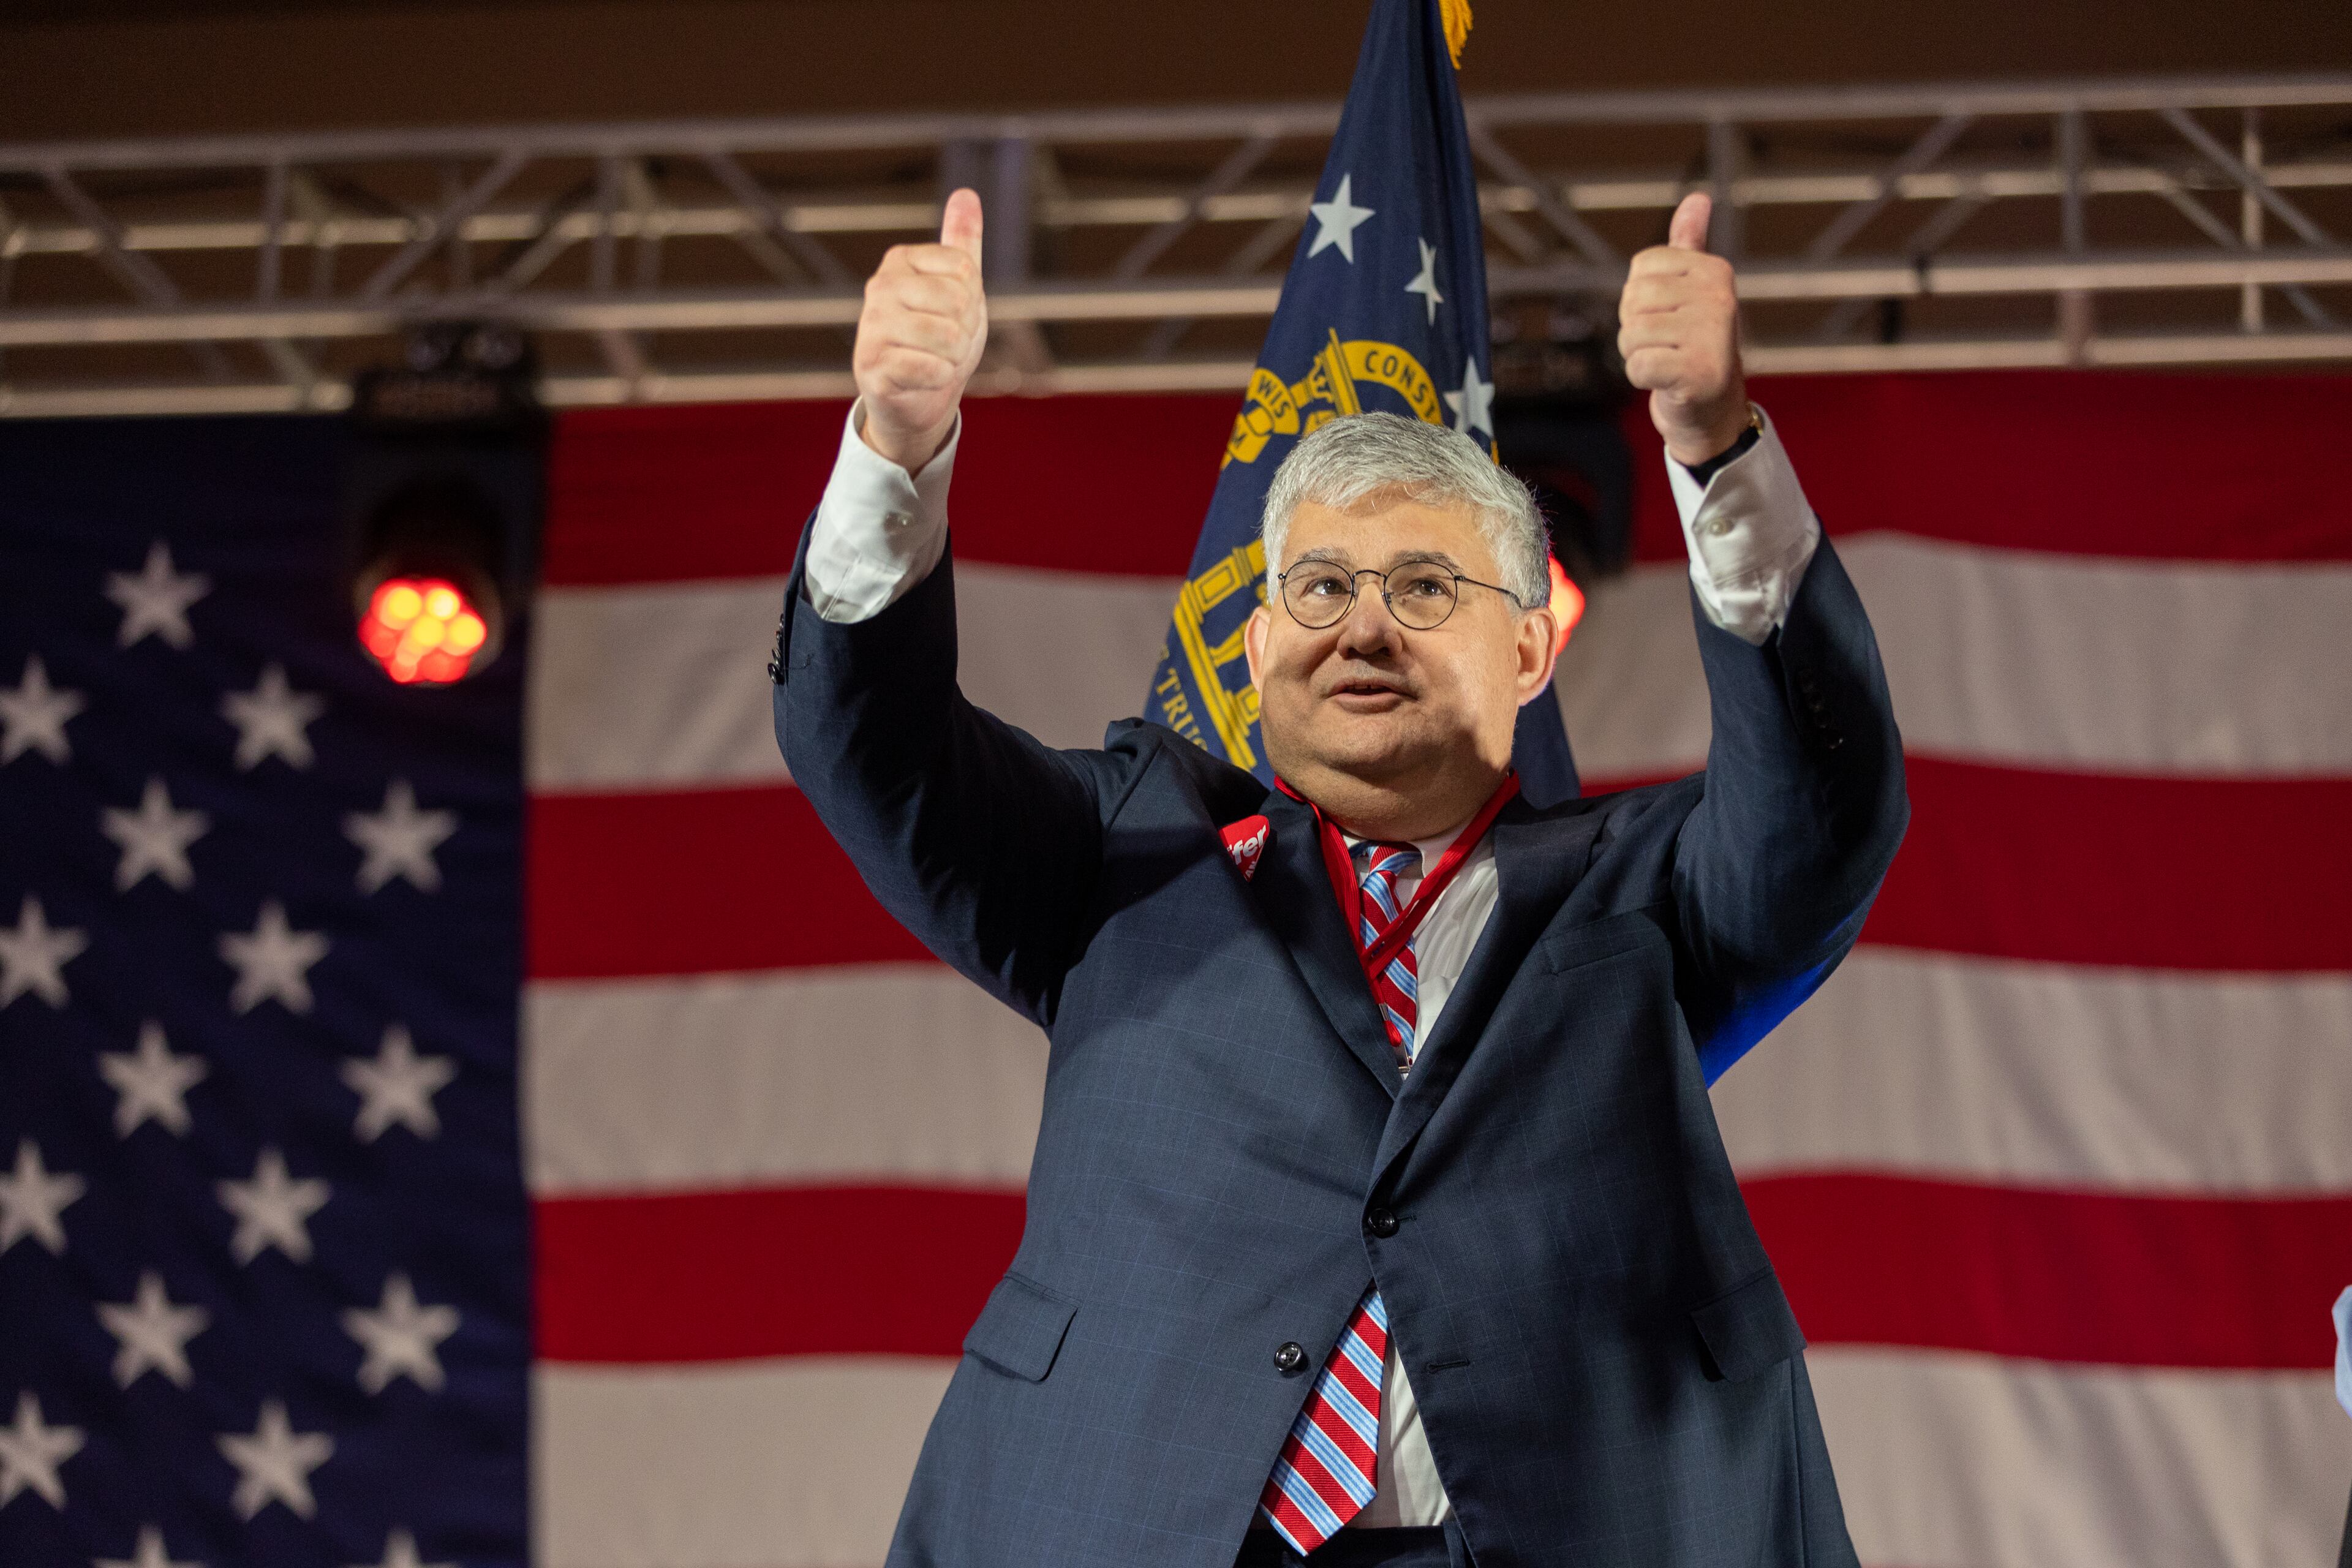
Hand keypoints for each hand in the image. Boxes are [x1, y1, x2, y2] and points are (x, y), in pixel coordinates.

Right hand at [853, 187, 988, 471]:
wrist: (916, 398)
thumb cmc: (938, 339)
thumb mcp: (958, 288)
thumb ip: (961, 243)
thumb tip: (966, 193)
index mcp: (900, 261)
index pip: (966, 270)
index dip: (973, 300)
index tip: (954, 314)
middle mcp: (880, 287)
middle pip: (959, 303)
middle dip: (965, 333)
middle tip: (945, 344)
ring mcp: (871, 326)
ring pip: (947, 337)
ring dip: (953, 359)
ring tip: (934, 361)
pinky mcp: (871, 365)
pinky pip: (930, 368)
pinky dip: (938, 379)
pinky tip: (922, 379)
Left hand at [1618, 192, 1750, 465]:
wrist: (1713, 410)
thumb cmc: (1695, 345)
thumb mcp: (1693, 290)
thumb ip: (1689, 245)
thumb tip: (1697, 197)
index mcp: (1715, 270)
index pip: (1641, 269)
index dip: (1640, 297)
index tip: (1667, 316)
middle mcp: (1719, 297)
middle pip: (1633, 301)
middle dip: (1636, 329)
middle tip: (1667, 345)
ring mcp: (1711, 335)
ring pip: (1631, 335)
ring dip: (1638, 355)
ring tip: (1668, 362)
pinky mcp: (1698, 373)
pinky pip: (1637, 366)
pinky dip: (1643, 379)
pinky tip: (1668, 382)